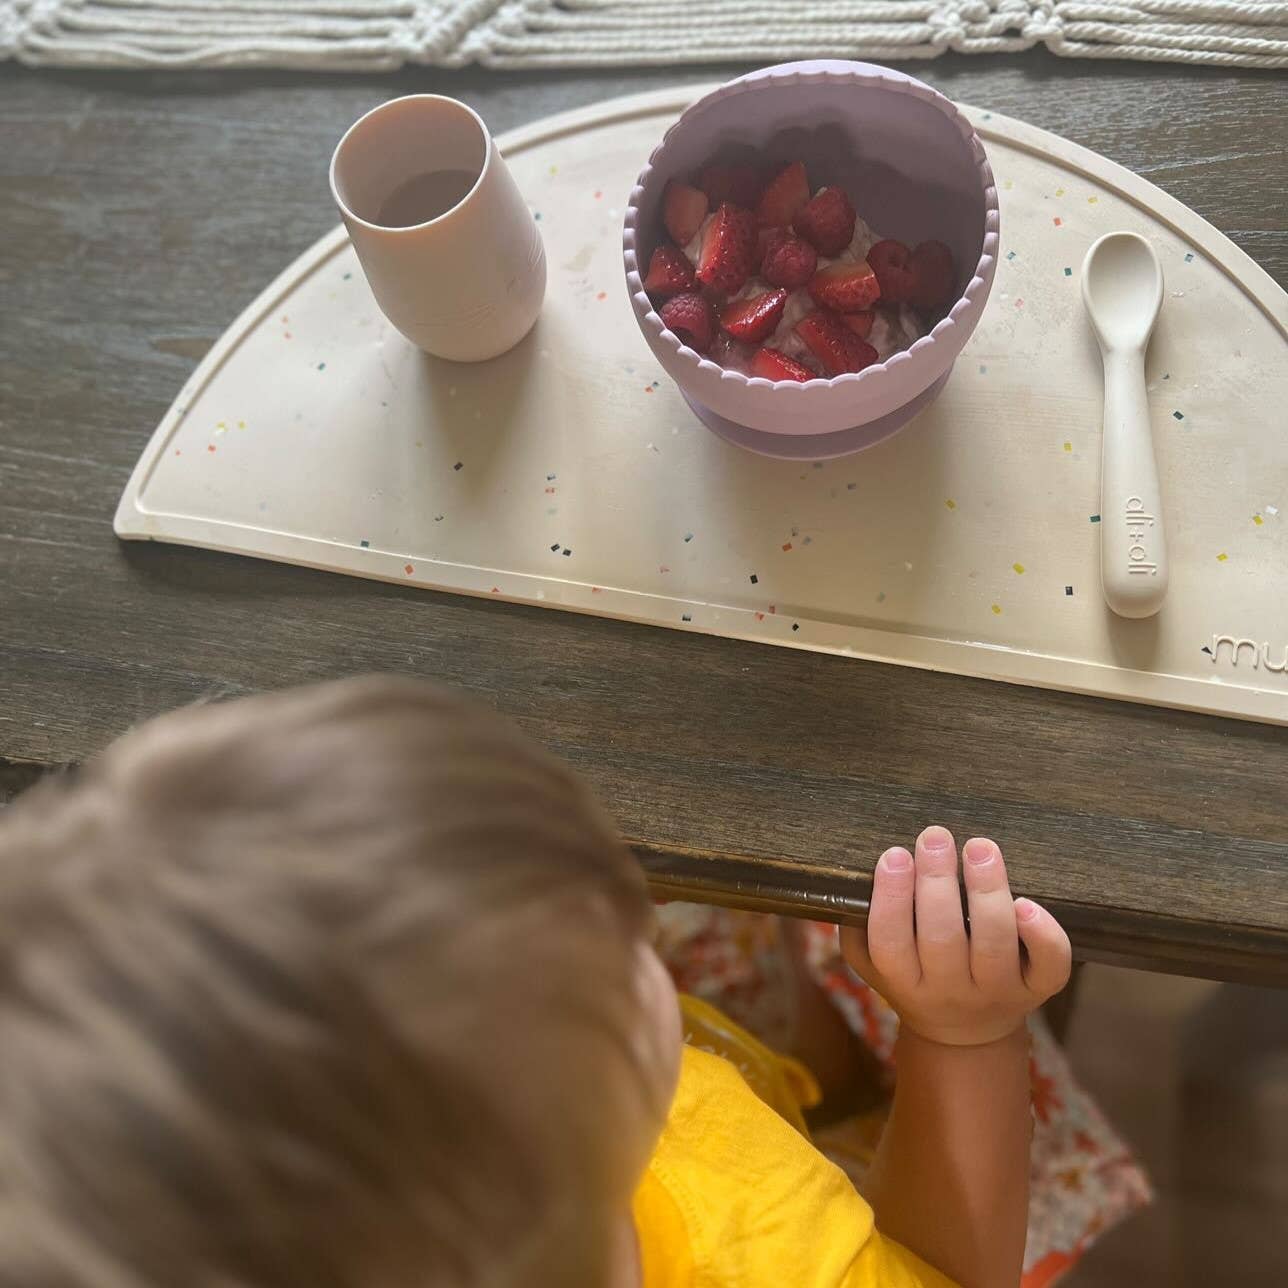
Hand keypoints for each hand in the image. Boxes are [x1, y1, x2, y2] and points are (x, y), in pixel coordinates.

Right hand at [841, 826, 1070, 1046]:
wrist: (965, 1034)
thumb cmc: (914, 978)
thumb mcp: (873, 965)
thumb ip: (858, 928)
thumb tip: (852, 878)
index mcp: (904, 982)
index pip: (891, 943)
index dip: (891, 899)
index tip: (894, 854)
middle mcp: (949, 991)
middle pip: (942, 940)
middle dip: (937, 883)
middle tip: (935, 836)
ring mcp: (997, 992)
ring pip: (994, 945)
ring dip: (987, 892)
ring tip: (979, 847)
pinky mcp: (1037, 989)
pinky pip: (1048, 968)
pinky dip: (1043, 935)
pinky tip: (1029, 902)